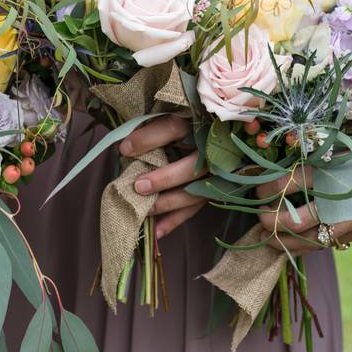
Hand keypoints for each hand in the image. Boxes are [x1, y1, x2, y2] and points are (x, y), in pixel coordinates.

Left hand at [119, 115, 206, 238]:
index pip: (173, 128)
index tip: (124, 149)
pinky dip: (174, 221)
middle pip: (190, 167)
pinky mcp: (217, 191)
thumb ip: (153, 129)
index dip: (148, 139)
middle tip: (138, 186)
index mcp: (199, 124)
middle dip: (163, 179)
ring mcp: (218, 173)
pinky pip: (195, 209)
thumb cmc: (189, 124)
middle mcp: (212, 149)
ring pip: (194, 192)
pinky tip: (156, 232)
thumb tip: (124, 147)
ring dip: (167, 203)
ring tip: (144, 210)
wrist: (228, 135)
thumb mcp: (176, 118)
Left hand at [255, 146, 351, 253]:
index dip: (267, 187)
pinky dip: (309, 244)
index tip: (256, 189)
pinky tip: (297, 241)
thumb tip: (282, 170)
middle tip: (259, 218)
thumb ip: (318, 161)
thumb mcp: (349, 152)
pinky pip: (330, 243)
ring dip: (285, 241)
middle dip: (269, 222)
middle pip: (294, 221)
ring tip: (269, 238)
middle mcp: (343, 200)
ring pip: (311, 241)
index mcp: (337, 172)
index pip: (290, 182)